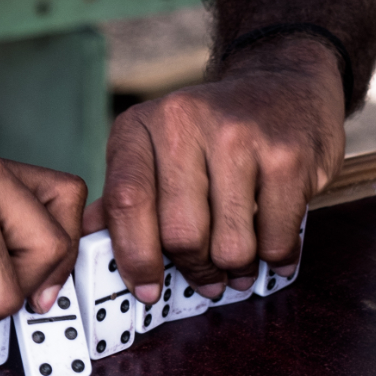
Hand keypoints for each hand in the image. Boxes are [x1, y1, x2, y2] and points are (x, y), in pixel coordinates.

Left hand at [100, 41, 341, 298]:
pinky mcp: (287, 157)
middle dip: (196, 271)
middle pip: (181, 233)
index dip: (135, 257)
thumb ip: (128, 193)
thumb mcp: (160, 146)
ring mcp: (240, 137)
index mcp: (142, 125)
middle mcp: (186, 123)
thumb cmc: (217, 129)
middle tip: (208, 282)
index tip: (147, 290)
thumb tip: (87, 243)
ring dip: (236, 269)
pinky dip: (276, 258)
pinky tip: (274, 252)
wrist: (287, 84)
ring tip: (240, 268)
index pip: (126, 202)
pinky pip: (276, 238)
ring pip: (230, 245)